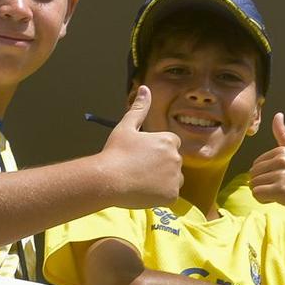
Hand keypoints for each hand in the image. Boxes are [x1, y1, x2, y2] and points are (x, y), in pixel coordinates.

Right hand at [97, 86, 183, 207]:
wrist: (108, 179)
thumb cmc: (115, 152)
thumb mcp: (126, 127)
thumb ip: (139, 109)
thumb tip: (145, 88)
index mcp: (169, 140)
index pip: (172, 145)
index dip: (157, 151)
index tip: (142, 157)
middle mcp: (176, 158)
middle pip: (173, 163)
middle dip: (161, 166)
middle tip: (139, 170)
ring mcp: (175, 178)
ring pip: (174, 180)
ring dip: (163, 181)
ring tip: (142, 182)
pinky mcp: (172, 196)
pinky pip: (170, 196)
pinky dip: (160, 196)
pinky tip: (144, 192)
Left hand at [247, 114, 284, 221]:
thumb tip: (278, 115)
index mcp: (283, 150)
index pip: (257, 164)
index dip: (267, 174)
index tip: (284, 178)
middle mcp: (282, 159)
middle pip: (253, 174)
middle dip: (264, 184)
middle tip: (283, 187)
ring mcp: (281, 174)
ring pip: (254, 184)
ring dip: (264, 193)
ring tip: (283, 194)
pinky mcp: (280, 189)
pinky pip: (257, 194)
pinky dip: (264, 200)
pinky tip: (279, 200)